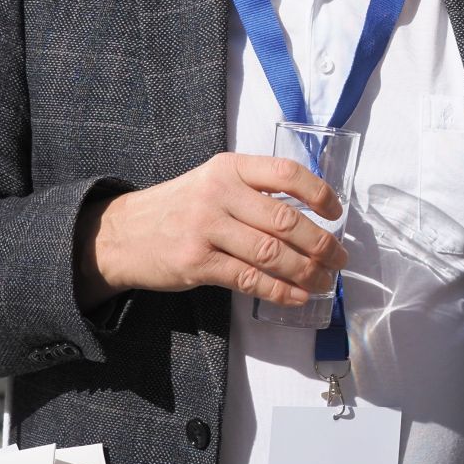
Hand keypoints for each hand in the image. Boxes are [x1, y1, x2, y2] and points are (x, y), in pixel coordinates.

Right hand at [78, 152, 348, 309]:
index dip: (319, 193)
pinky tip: (298, 296)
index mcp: (229, 167)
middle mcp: (219, 193)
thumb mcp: (213, 182)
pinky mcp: (197, 263)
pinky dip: (280, 291)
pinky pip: (249, 279)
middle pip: (285, 220)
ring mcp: (206, 228)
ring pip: (271, 253)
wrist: (123, 234)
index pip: (286, 174)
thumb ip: (254, 190)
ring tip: (324, 281)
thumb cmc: (179, 208)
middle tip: (340, 258)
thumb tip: (310, 215)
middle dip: (321, 243)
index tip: (336, 213)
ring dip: (306, 271)